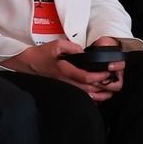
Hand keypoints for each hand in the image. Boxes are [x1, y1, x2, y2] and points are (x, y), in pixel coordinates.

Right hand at [5, 39, 121, 101]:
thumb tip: (83, 51)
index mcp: (65, 71)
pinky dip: (88, 99)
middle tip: (114, 85)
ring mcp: (64, 87)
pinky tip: (96, 98)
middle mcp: (66, 82)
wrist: (28, 64)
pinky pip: (78, 96)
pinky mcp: (63, 89)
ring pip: (84, 95)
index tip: (108, 73)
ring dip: (98, 96)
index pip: (86, 77)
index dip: (99, 77)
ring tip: (109, 94)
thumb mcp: (56, 45)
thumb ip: (71, 47)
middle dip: (103, 88)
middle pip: (88, 89)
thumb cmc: (42, 54)